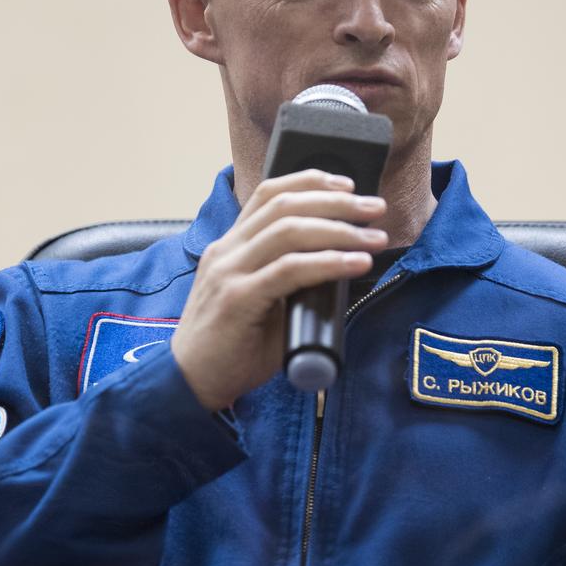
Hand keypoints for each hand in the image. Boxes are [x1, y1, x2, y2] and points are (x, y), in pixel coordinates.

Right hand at [171, 169, 387, 410]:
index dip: (309, 181)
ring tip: (374, 237)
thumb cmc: (231, 347)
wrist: (190, 384)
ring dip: (340, 229)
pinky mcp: (238, 300)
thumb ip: (288, 280)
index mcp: (230, 246)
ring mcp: (229, 272)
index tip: (347, 185)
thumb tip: (338, 266)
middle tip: (375, 208)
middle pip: (285, 205)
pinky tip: (356, 263)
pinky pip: (290, 270)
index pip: (268, 194)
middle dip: (336, 201)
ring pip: (289, 231)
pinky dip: (329, 262)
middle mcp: (227, 251)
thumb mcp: (260, 301)